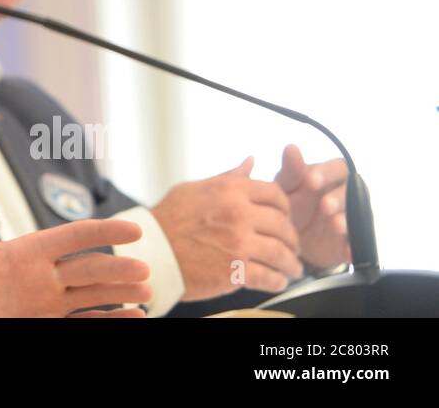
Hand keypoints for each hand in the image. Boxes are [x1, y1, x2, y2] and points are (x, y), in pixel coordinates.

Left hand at [0, 201, 151, 316]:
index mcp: (23, 251)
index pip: (70, 237)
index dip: (102, 232)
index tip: (134, 229)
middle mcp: (40, 275)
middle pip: (88, 268)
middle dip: (117, 269)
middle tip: (146, 271)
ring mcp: (42, 302)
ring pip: (91, 296)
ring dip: (119, 294)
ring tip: (148, 293)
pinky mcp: (39, 324)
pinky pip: (80, 324)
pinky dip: (106, 322)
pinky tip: (131, 318)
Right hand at [152, 156, 302, 299]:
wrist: (151, 252)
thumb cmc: (168, 220)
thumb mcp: (195, 189)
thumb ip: (228, 178)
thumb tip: (251, 162)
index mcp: (230, 191)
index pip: (275, 194)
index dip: (286, 208)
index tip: (285, 218)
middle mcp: (239, 214)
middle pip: (284, 225)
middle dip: (292, 239)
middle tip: (292, 247)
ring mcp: (239, 243)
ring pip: (282, 254)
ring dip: (291, 264)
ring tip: (292, 269)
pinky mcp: (236, 271)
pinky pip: (270, 277)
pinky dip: (278, 281)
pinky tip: (277, 281)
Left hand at [274, 144, 349, 270]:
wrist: (291, 237)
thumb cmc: (291, 202)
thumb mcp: (286, 187)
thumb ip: (291, 170)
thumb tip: (291, 147)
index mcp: (331, 176)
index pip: (337, 169)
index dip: (326, 174)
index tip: (311, 180)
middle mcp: (347, 195)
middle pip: (353, 192)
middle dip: (339, 198)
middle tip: (325, 205)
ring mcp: (352, 218)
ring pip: (357, 217)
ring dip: (348, 221)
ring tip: (336, 226)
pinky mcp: (352, 240)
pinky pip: (358, 244)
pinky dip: (353, 248)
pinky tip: (348, 251)